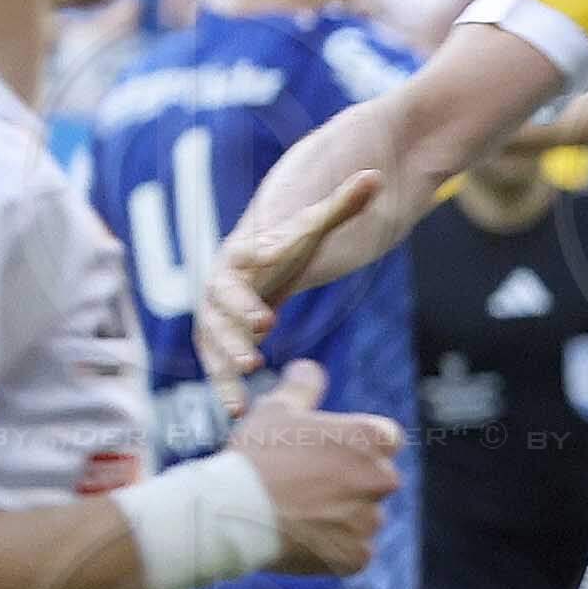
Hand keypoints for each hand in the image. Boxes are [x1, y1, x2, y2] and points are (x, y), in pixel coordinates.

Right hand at [200, 162, 384, 386]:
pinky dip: (224, 388)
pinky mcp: (220, 339)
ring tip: (241, 397)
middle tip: (256, 350)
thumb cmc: (289, 242)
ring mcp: (216, 314)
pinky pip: (217, 366)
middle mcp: (220, 285)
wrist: (262, 257)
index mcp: (241, 254)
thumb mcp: (316, 226)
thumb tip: (375, 175)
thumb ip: (342, 203)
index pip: (241, 263)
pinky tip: (239, 413)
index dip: (249, 287)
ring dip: (223, 369)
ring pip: (212, 344)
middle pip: (219, 309)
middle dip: (234, 331)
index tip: (267, 311)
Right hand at [229, 366, 400, 577]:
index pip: (385, 439)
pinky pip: (353, 551)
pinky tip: (302, 537)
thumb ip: (303, 387)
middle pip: (376, 479)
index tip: (328, 453)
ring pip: (364, 517)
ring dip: (341, 515)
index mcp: (372, 438)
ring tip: (298, 512)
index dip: (355, 445)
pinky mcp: (357, 557)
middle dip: (350, 481)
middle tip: (306, 485)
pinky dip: (333, 547)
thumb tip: (310, 369)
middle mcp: (382, 479)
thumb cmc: (256, 455)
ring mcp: (371, 521)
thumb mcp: (276, 409)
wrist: (234, 511)